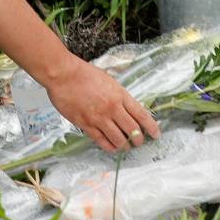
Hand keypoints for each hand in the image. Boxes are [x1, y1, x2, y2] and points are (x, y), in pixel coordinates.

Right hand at [43, 56, 159, 152]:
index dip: (151, 127)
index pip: (142, 115)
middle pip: (133, 130)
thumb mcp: (108, 81)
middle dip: (139, 140)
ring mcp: (99, 118)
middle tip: (139, 142)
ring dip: (124, 145)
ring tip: (124, 146)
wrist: (63, 75)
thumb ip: (118, 95)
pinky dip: (109, 146)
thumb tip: (127, 108)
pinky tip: (111, 146)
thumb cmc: (83, 74)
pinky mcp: (85, 124)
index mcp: (120, 95)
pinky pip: (101, 141)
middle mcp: (112, 108)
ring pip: (119, 139)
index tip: (156, 134)